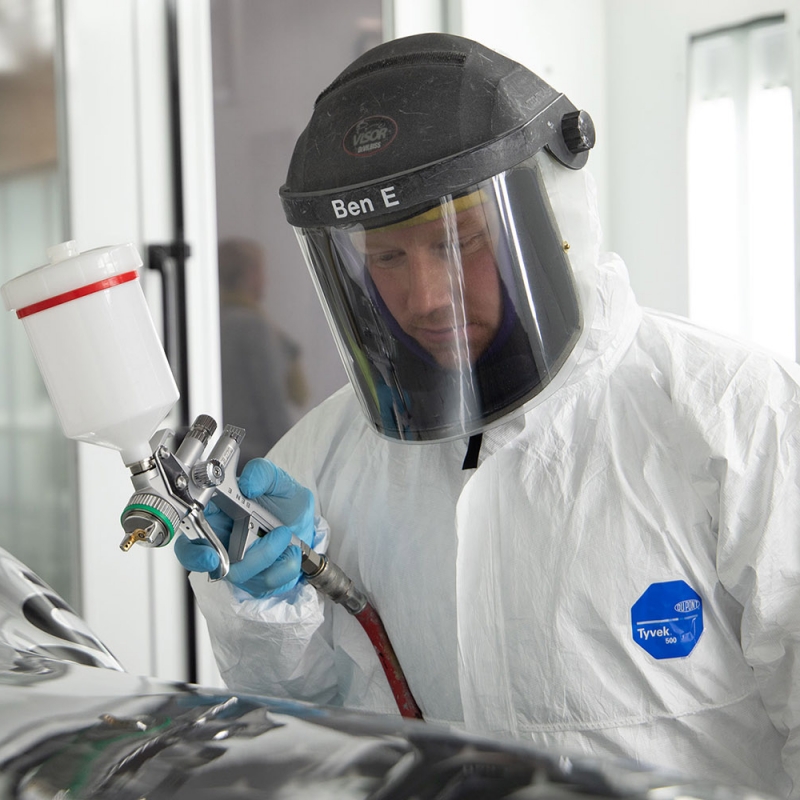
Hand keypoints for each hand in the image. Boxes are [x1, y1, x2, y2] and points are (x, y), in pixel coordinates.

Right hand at [174, 458, 315, 597]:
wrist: (305, 523)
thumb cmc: (283, 502)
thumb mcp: (278, 480)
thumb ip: (262, 473)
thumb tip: (248, 484)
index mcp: (215, 516)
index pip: (189, 539)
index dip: (193, 552)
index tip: (210, 555)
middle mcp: (221, 543)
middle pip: (210, 565)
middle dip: (232, 562)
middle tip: (258, 545)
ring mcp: (237, 564)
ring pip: (241, 573)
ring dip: (269, 553)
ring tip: (285, 534)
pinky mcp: (255, 581)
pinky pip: (264, 583)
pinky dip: (283, 566)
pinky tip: (290, 550)